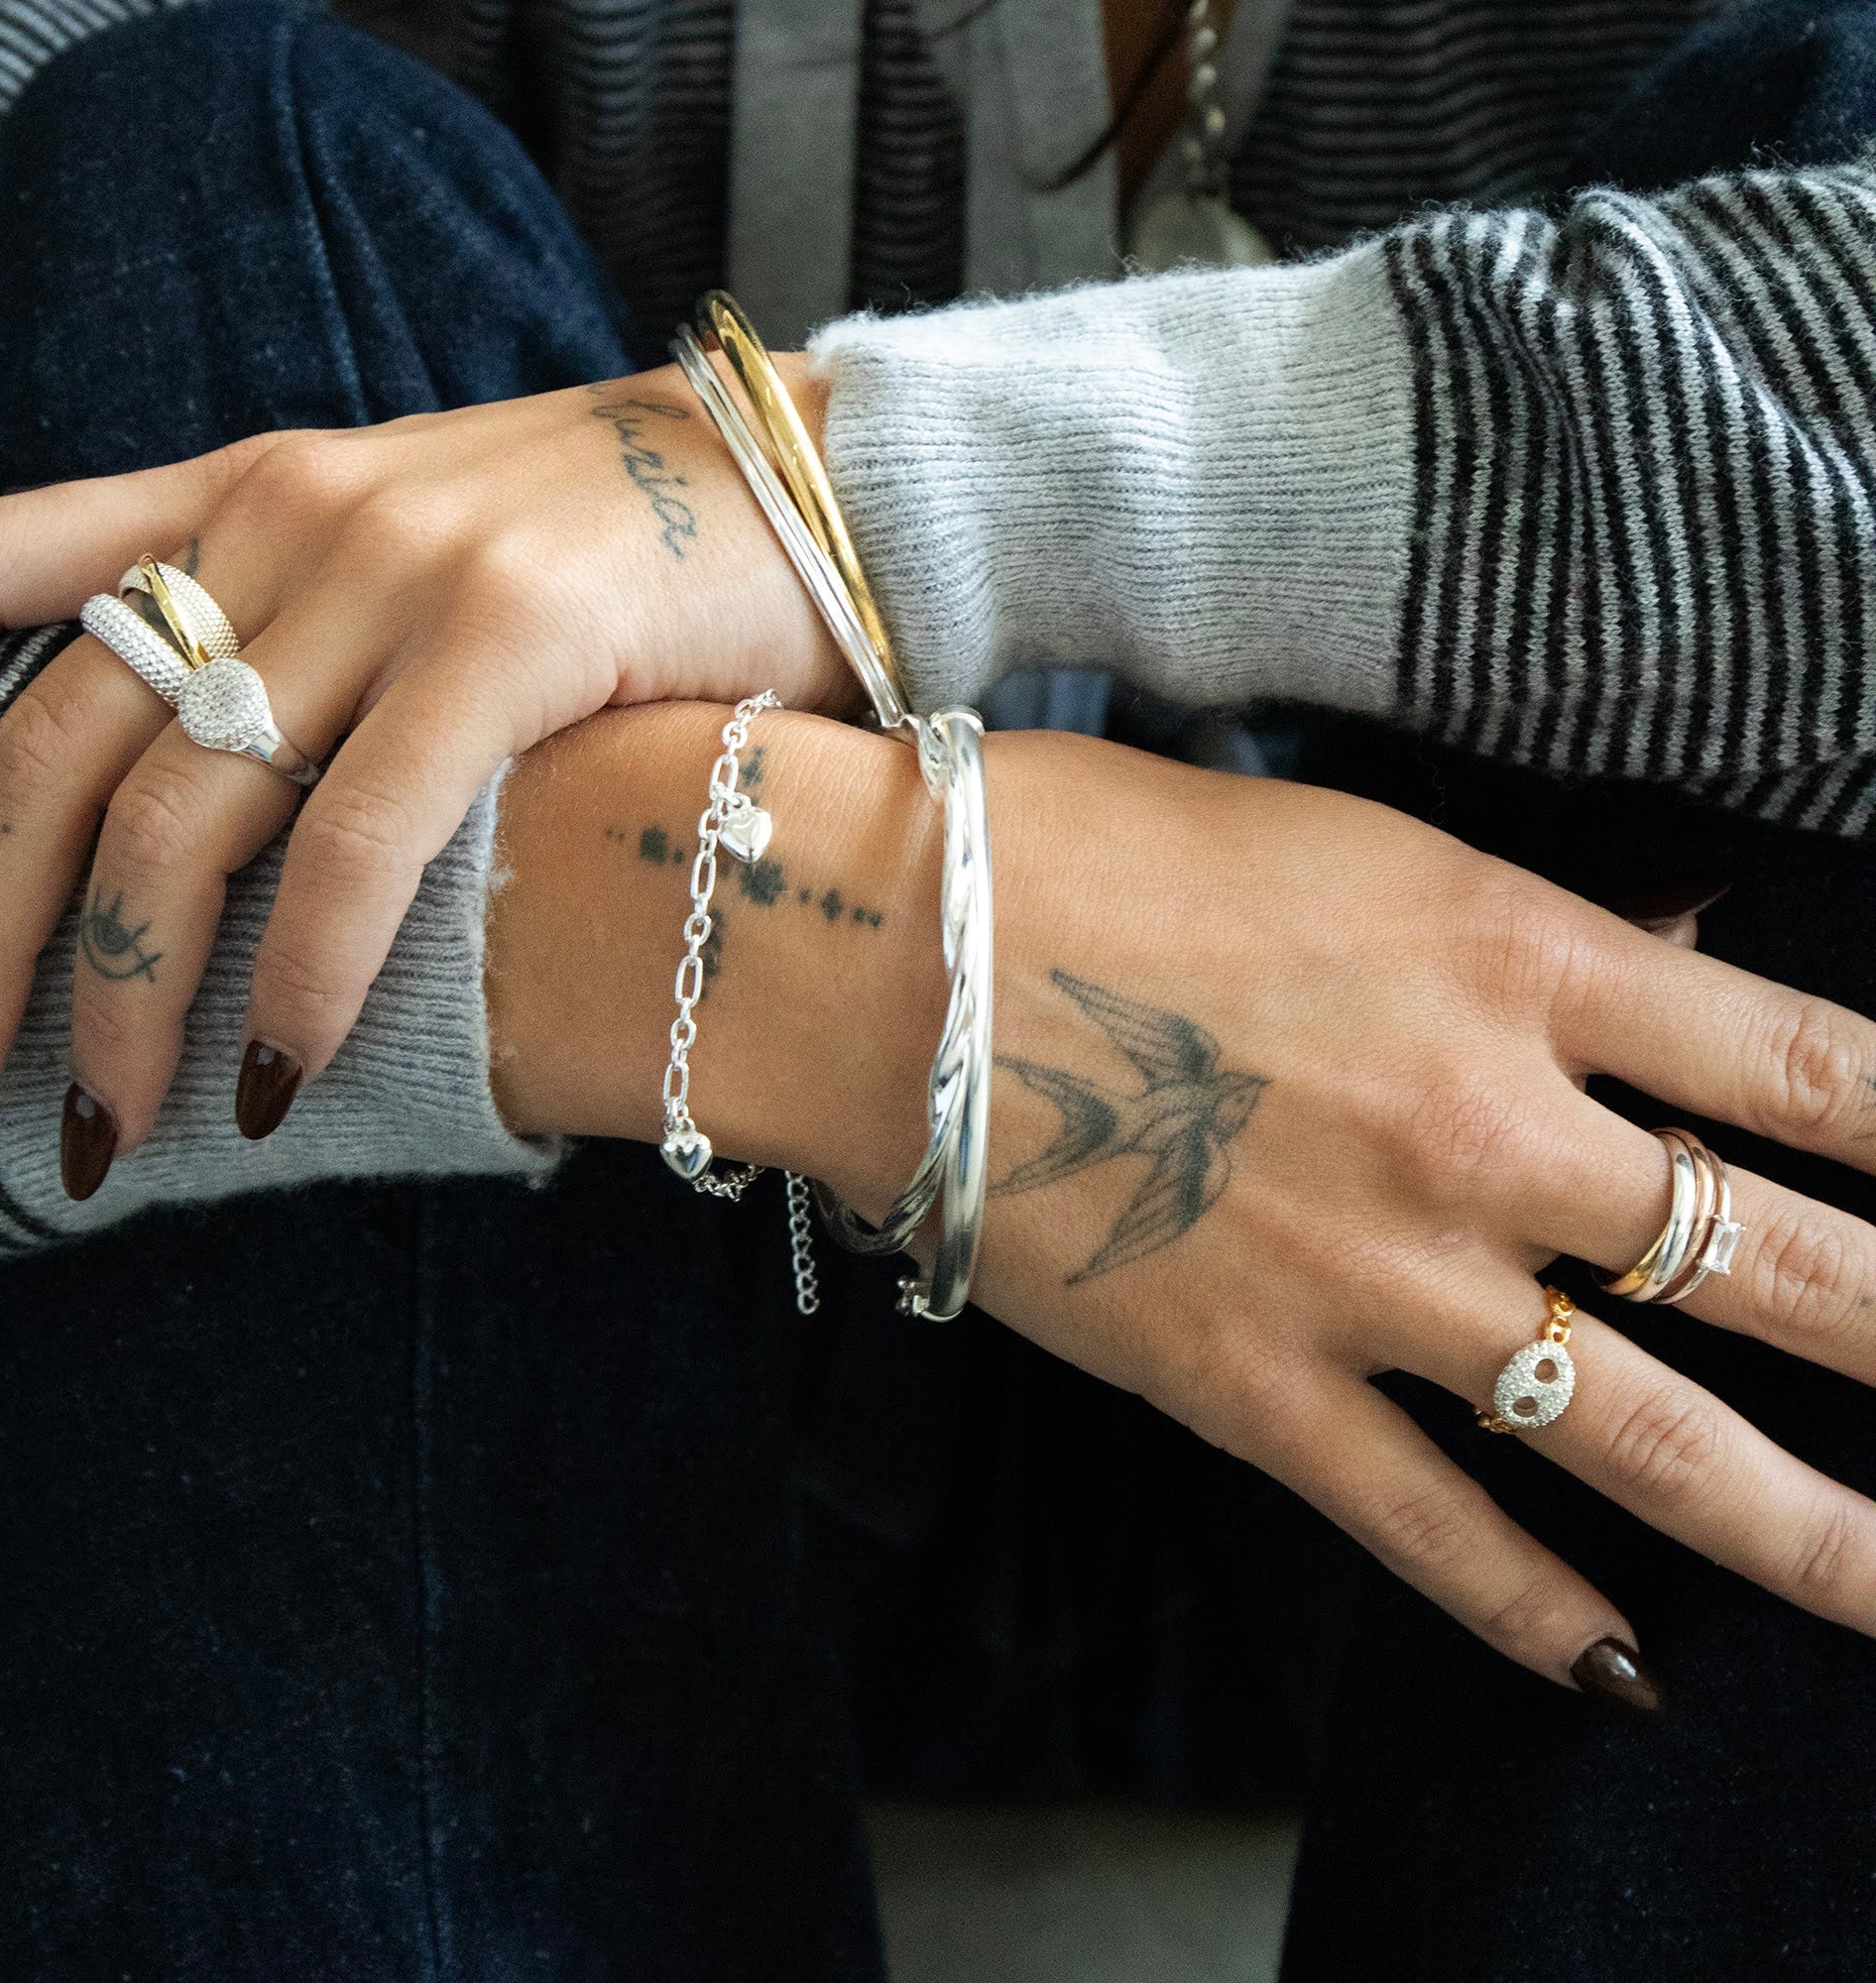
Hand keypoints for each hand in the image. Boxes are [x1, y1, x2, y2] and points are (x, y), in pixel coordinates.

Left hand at [0, 365, 839, 1186]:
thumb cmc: (626, 551)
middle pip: (56, 738)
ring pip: (180, 807)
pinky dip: (302, 973)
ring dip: (118, 992)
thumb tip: (234, 817)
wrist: (810, 477)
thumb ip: (315, 639)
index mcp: (255, 493)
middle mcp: (291, 518)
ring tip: (101, 1126)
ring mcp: (394, 572)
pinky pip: (358, 835)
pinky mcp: (508, 636)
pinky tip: (281, 1077)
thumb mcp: (428, 553)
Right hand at [487, 708, 1875, 1696]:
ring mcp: (1378, 1279)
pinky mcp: (1255, 1386)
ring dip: (1817, 1539)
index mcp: (1517, 963)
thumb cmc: (1104, 852)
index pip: (1818, 1073)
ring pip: (1656, 1444)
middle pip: (1792, 1272)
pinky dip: (1537, 1613)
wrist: (889, 958)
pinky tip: (1620, 1672)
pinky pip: (1434, 1529)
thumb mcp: (1358, 844)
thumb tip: (1692, 960)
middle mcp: (1487, 1133)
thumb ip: (1540, 927)